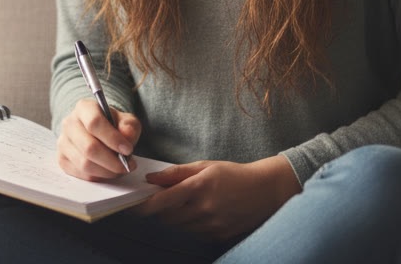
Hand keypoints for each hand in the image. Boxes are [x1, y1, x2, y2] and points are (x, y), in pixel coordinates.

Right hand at [57, 98, 140, 179]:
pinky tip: (108, 171)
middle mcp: (69, 124)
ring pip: (85, 164)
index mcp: (84, 108)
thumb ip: (129, 127)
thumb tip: (127, 137)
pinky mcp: (62, 159)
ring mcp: (63, 142)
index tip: (128, 150)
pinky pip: (82, 174)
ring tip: (120, 169)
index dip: (113, 139)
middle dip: (113, 161)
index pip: (94, 123)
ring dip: (107, 171)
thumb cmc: (112, 125)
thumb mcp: (126, 121)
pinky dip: (99, 176)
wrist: (96, 131)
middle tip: (128, 166)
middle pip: (89, 148)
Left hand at [135, 155, 299, 239]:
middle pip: (168, 217)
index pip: (162, 201)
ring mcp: (213, 225)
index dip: (145, 206)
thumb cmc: (234, 174)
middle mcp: (205, 208)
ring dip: (175, 217)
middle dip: (160, 210)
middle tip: (161, 199)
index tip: (133, 205)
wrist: (267, 190)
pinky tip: (201, 212)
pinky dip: (191, 224)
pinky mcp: (219, 235)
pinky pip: (195, 233)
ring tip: (186, 203)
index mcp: (199, 187)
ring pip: (180, 226)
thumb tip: (151, 179)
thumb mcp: (205, 166)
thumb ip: (176, 173)